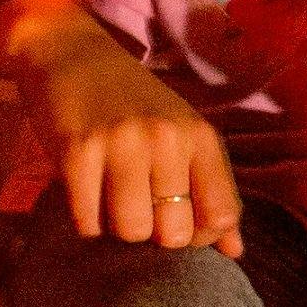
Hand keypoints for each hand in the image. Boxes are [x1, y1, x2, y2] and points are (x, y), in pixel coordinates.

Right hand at [15, 6, 242, 253]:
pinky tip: (86, 194)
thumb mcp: (182, 136)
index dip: (201, 236)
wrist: (72, 56)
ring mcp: (122, 144)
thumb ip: (212, 191)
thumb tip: (235, 251)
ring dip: (117, 228)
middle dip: (154, 235)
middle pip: (174, 234)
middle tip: (138, 208)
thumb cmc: (134, 104)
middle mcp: (167, 138)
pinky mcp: (77, 152)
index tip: (178, 223)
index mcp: (200, 136)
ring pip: (131, 231)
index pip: (221, 215)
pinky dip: (86, 221)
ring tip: (110, 200)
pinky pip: (88, 222)